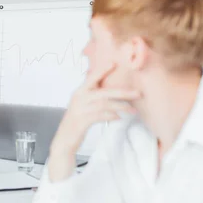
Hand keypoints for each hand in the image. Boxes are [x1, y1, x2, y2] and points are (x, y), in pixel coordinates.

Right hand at [48, 63, 139, 180]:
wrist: (64, 139)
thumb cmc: (77, 121)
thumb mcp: (82, 105)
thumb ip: (92, 96)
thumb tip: (110, 90)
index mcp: (79, 91)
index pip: (92, 77)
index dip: (103, 69)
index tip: (115, 63)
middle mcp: (79, 98)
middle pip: (104, 92)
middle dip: (122, 92)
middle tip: (137, 93)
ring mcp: (80, 109)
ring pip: (104, 104)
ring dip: (120, 106)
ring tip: (132, 109)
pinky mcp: (83, 121)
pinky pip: (100, 116)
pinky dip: (111, 116)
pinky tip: (119, 117)